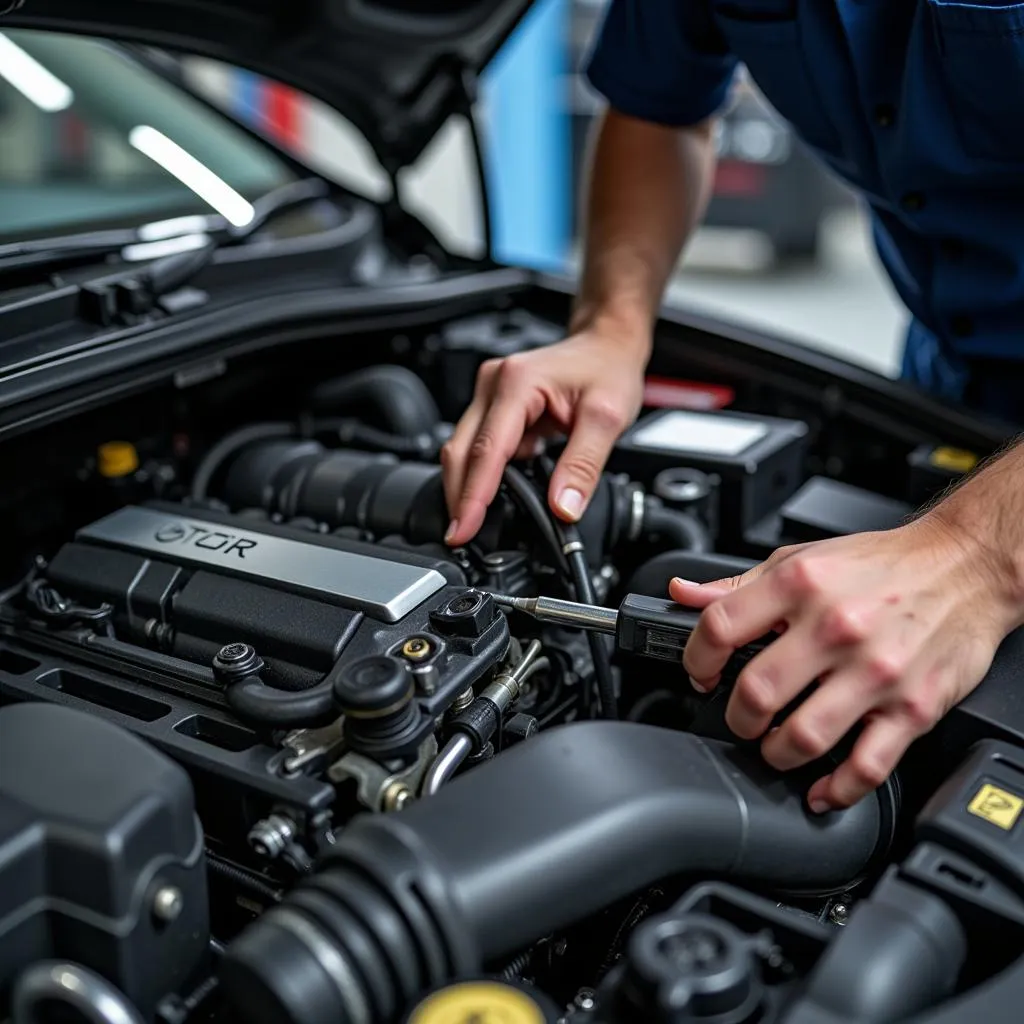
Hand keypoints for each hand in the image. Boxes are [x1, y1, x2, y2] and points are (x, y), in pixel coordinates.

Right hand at [441, 329, 646, 545]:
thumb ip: (584, 466)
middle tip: (462, 536)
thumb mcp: (607, 418)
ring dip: (465, 487)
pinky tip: (489, 497)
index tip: (465, 528)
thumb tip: (563, 507)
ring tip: (473, 524)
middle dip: (459, 497)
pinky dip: (479, 473)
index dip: (473, 496)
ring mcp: (489, 393)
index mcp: (517, 383)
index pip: (486, 450)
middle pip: (461, 451)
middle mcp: (494, 384)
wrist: (606, 344)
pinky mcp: (493, 405)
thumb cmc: (607, 368)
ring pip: (462, 449)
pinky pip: (477, 445)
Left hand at [669, 515, 1021, 811]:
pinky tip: (822, 789)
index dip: (696, 658)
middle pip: (756, 692)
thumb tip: (683, 594)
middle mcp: (836, 628)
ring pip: (803, 738)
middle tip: (742, 717)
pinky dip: (837, 790)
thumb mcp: (801, 560)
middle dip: (736, 717)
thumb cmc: (882, 566)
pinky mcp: (912, 708)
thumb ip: (738, 585)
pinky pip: (866, 766)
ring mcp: (875, 672)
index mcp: (800, 585)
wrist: (964, 568)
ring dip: (775, 753)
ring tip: (774, 745)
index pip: (720, 629)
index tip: (701, 672)